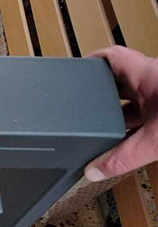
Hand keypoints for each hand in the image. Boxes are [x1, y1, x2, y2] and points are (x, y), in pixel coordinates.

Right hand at [85, 46, 157, 180]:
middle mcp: (156, 78)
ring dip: (124, 114)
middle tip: (85, 113)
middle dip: (103, 99)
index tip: (75, 73)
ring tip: (108, 133)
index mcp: (145, 74)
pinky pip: (153, 110)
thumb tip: (96, 169)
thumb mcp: (155, 140)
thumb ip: (123, 157)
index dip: (90, 63)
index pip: (109, 57)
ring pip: (139, 98)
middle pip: (121, 81)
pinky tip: (139, 141)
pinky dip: (143, 124)